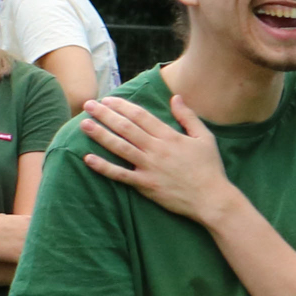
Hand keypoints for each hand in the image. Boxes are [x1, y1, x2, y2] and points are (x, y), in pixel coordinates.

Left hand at [79, 93, 239, 223]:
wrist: (212, 198)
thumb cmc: (210, 168)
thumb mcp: (205, 138)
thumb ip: (188, 117)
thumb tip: (176, 97)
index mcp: (170, 137)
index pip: (141, 116)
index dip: (122, 106)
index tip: (107, 99)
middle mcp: (157, 149)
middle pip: (126, 128)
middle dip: (105, 114)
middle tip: (88, 105)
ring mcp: (149, 167)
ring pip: (120, 147)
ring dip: (100, 135)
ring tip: (84, 124)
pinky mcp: (145, 184)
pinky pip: (120, 174)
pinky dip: (103, 167)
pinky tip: (88, 158)